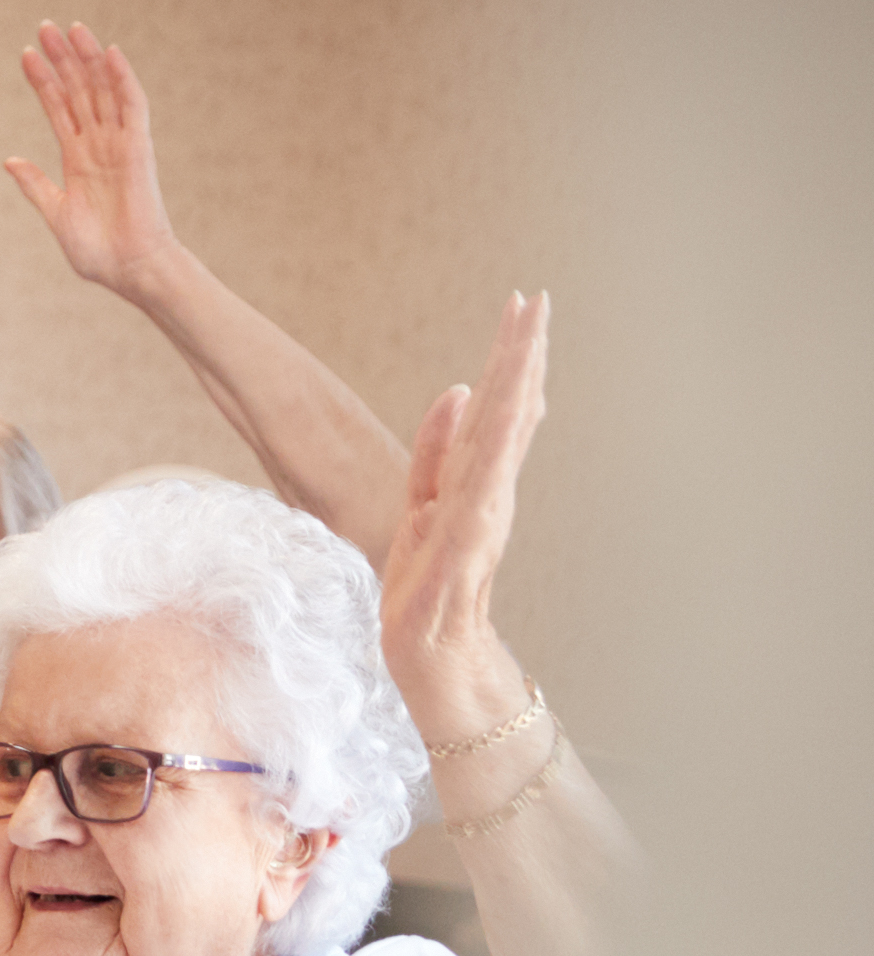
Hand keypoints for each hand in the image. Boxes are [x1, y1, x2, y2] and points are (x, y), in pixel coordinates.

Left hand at [0, 20, 181, 300]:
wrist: (127, 269)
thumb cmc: (96, 250)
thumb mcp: (56, 213)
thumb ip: (35, 184)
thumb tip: (9, 159)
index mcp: (77, 157)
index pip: (58, 107)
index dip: (42, 80)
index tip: (25, 54)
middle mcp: (98, 143)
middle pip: (78, 90)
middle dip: (61, 58)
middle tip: (44, 26)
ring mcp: (119, 143)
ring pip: (102, 89)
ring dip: (86, 59)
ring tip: (69, 29)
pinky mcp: (138, 148)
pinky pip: (131, 106)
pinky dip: (121, 79)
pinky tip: (108, 54)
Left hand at [381, 292, 548, 756]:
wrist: (433, 656)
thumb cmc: (424, 586)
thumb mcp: (421, 505)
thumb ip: (435, 452)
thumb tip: (454, 391)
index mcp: (475, 479)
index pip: (498, 406)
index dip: (511, 356)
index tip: (522, 305)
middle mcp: (490, 489)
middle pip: (510, 408)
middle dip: (521, 352)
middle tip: (535, 299)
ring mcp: (483, 512)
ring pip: (503, 434)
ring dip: (515, 382)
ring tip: (528, 332)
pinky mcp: (466, 541)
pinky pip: (481, 482)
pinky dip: (489, 443)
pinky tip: (497, 404)